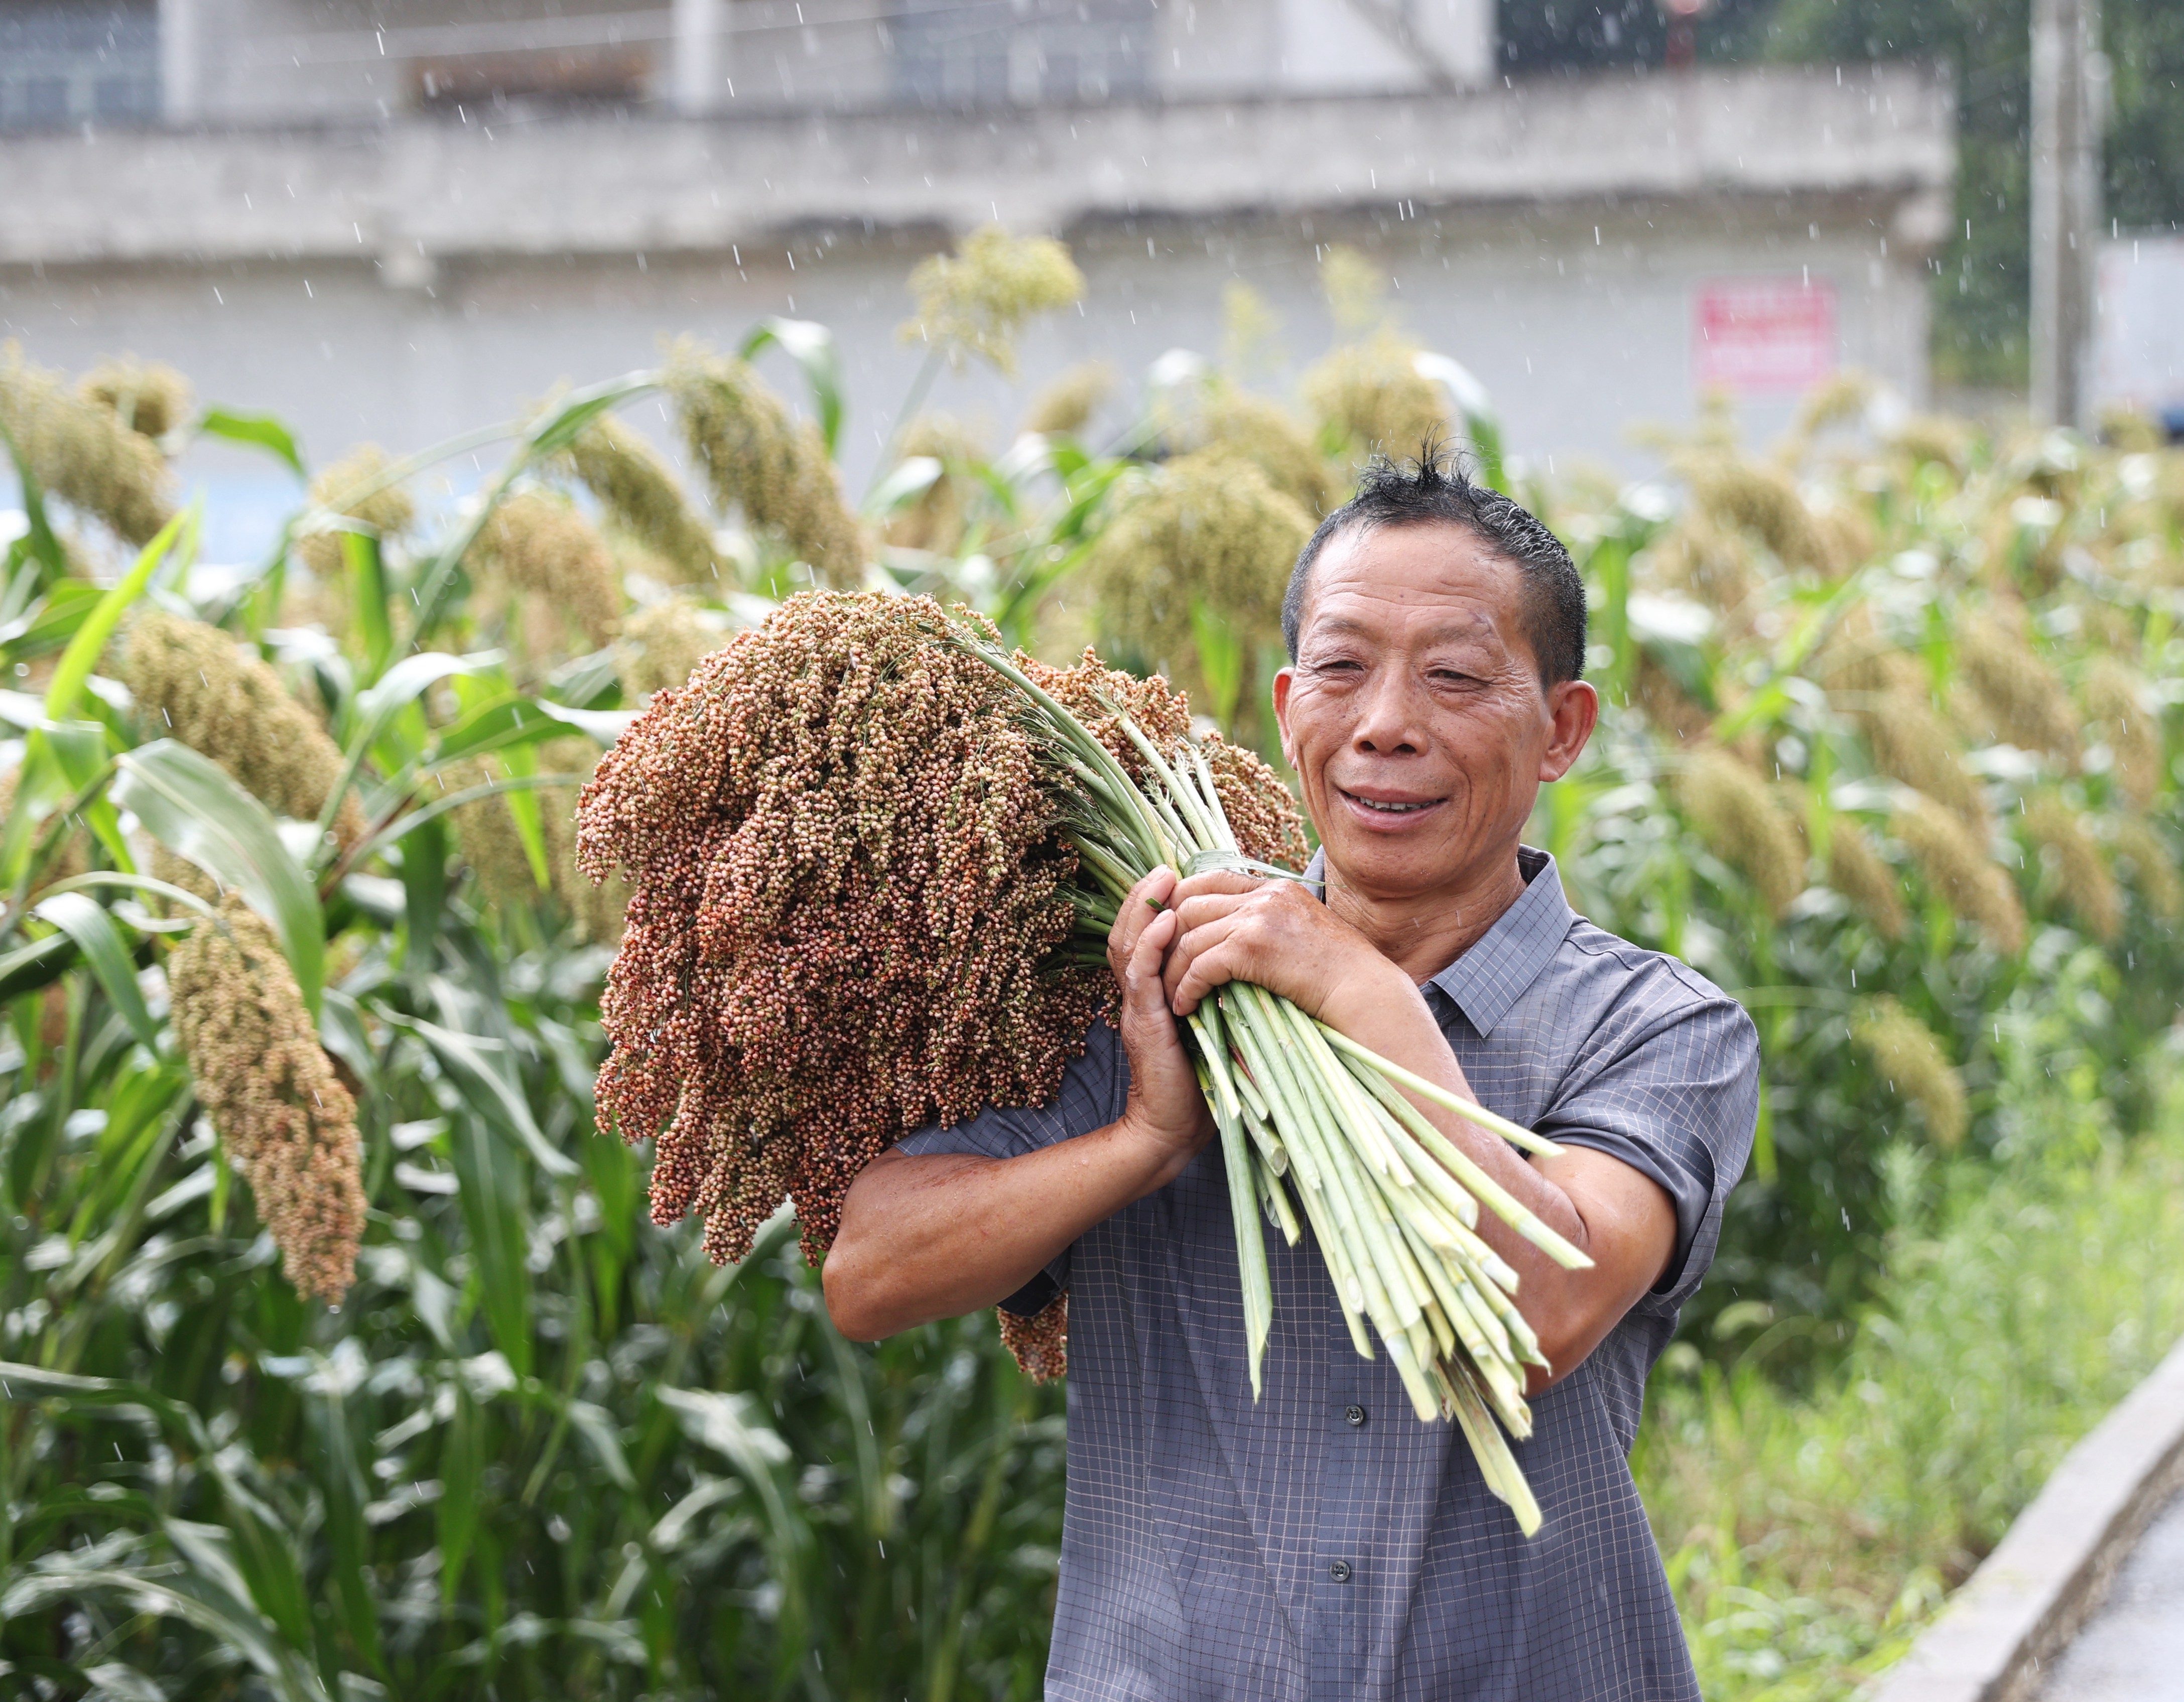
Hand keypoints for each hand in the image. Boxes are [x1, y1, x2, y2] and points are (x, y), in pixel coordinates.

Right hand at [1106, 867, 1215, 1180]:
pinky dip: (1150, 947)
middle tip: (1166, 867)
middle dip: (1146, 895)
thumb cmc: (1203, 1080)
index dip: (1157, 903)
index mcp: (1155, 991)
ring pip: (1129, 946)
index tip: (1179, 875)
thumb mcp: (1216, 1023)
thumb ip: (1222, 992)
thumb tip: (1255, 962)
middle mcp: (1141, 994)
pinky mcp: (1144, 1024)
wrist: (1177, 1130)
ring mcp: (1138, 1007)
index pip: (1147, 935)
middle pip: (1131, 930)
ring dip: (1144, 910)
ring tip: (1162, 879)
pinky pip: (1140, 977)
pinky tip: (1165, 925)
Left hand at [1159, 870, 1411, 1028]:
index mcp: (1275, 887)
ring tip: (1169, 993)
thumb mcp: (1305, 933)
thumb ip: (1271, 924)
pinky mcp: (1253, 946)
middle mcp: (1264, 895)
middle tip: (1159, 964)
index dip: (1180, 901)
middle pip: (1190, 902)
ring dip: (1173, 968)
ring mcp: (1258, 917)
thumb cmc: (1341, 974)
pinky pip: (1201, 963)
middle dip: (1167, 935)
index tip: (1168, 931)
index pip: (1209, 878)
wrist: (1366, 992)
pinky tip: (1187, 1005)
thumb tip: (1240, 937)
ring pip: (1190, 935)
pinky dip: (1187, 986)